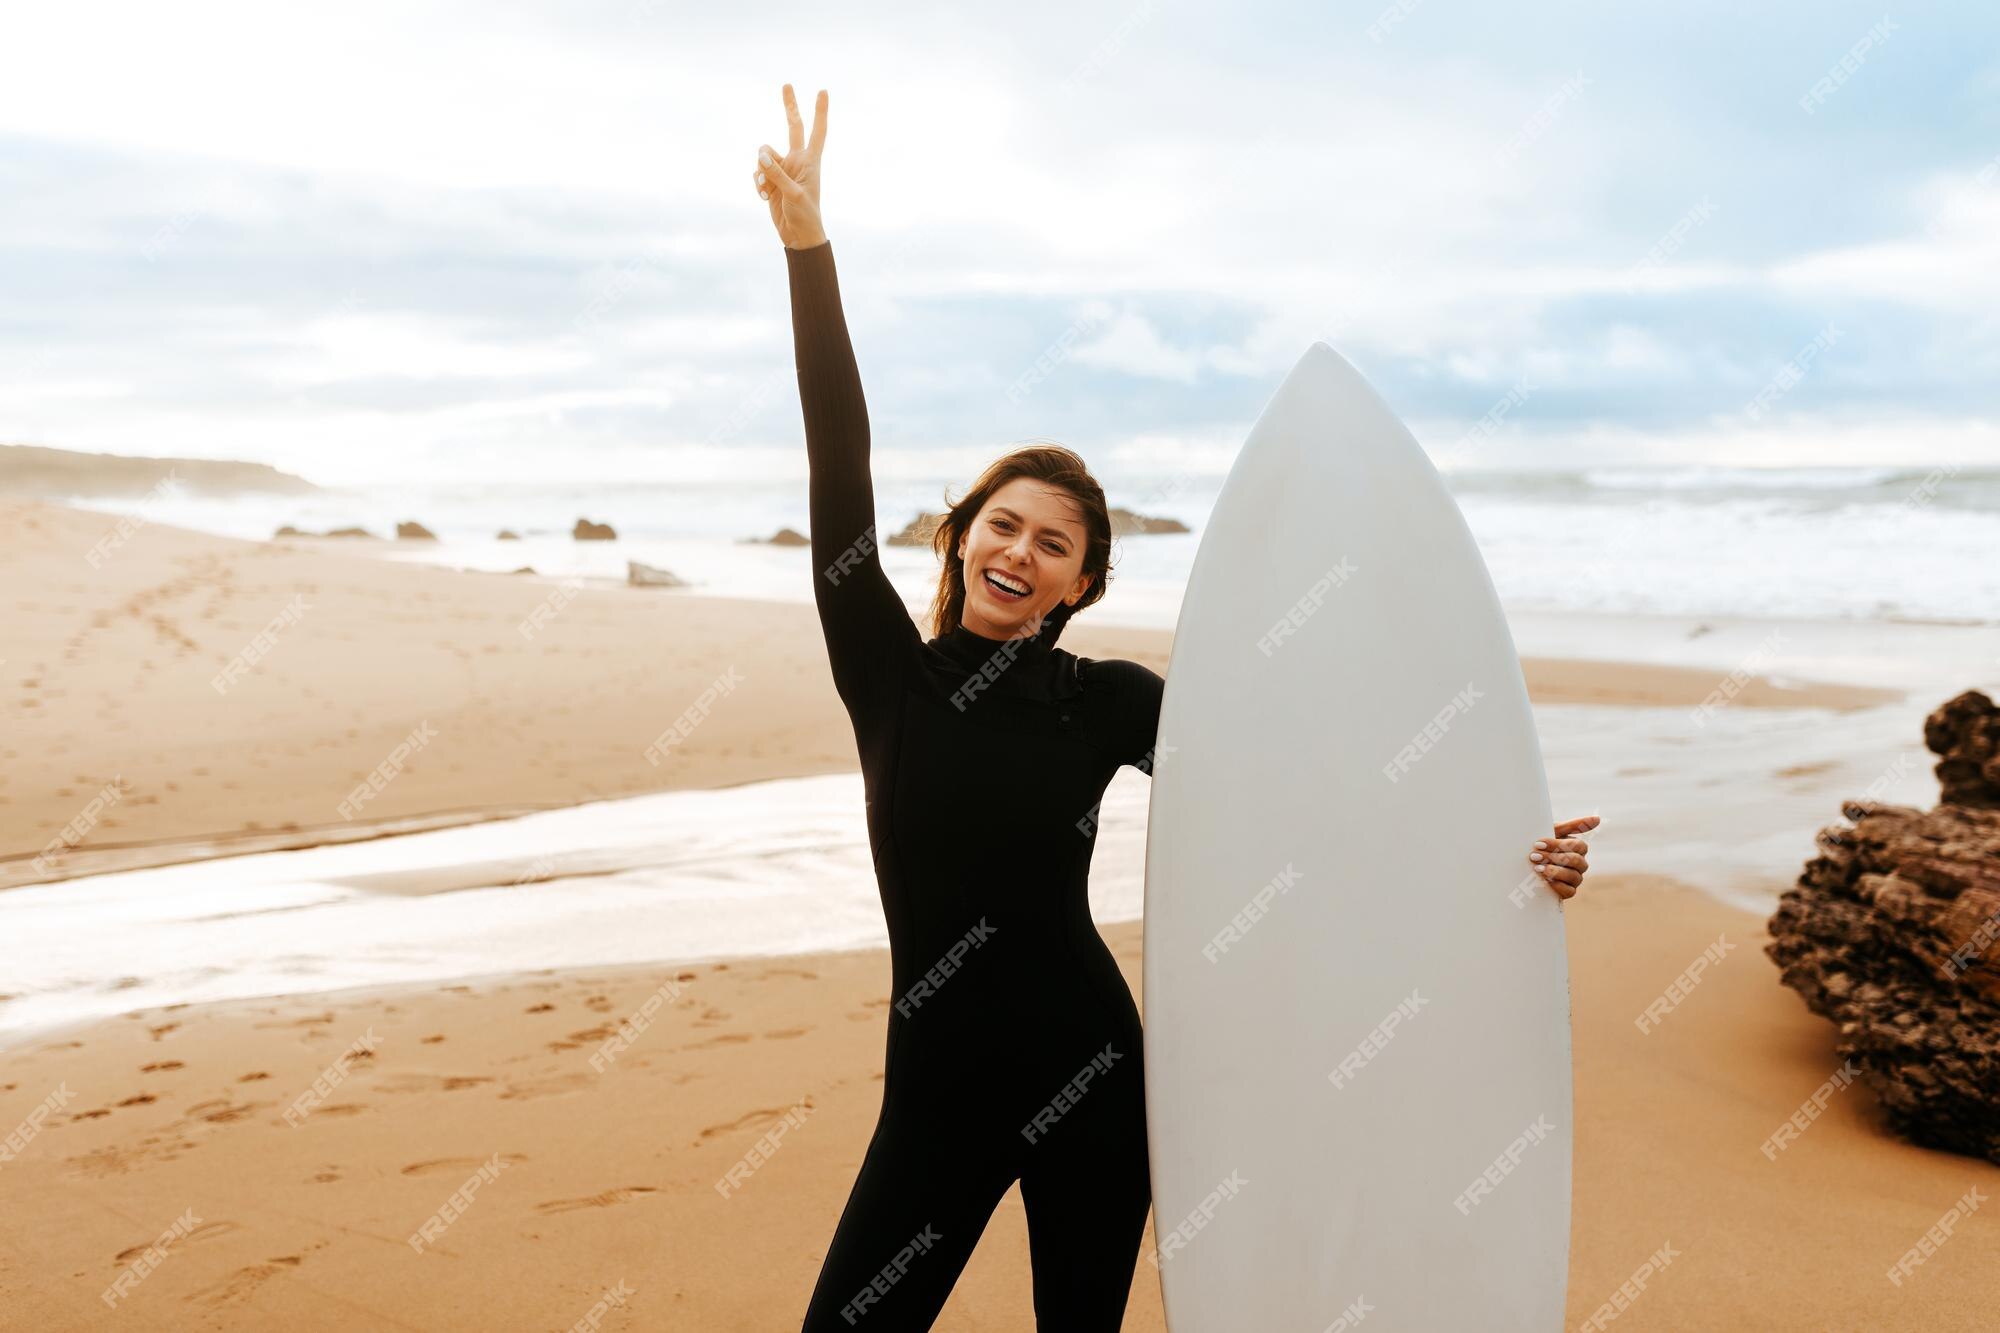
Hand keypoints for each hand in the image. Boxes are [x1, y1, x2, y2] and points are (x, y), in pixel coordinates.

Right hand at [754, 83, 827, 250]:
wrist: (798, 236)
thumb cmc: (804, 215)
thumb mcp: (793, 194)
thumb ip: (777, 174)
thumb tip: (761, 155)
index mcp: (810, 161)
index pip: (817, 131)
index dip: (820, 111)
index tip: (823, 91)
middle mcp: (797, 160)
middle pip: (792, 127)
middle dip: (790, 107)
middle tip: (787, 84)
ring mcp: (783, 169)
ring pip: (764, 155)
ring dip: (761, 170)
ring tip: (766, 189)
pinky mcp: (771, 180)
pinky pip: (758, 171)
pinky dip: (758, 182)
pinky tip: (764, 197)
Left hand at [1528, 814, 1598, 900]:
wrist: (1524, 860)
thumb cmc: (1540, 843)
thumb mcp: (1552, 831)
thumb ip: (1572, 825)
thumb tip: (1598, 819)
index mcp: (1578, 848)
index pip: (1578, 846)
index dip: (1558, 845)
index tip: (1538, 843)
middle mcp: (1580, 864)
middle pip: (1577, 861)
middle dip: (1555, 857)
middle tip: (1534, 855)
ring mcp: (1575, 878)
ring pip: (1574, 877)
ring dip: (1555, 872)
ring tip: (1537, 868)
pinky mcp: (1568, 892)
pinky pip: (1569, 892)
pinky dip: (1558, 886)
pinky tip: (1545, 880)